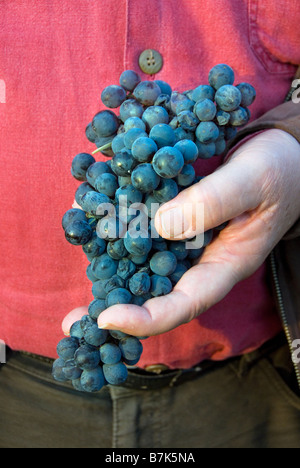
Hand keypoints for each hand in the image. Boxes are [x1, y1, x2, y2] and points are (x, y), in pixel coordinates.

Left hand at [63, 129, 299, 337]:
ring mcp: (185, 238)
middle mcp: (198, 258)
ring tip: (74, 241)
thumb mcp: (252, 181)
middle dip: (114, 303)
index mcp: (224, 265)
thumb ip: (211, 203)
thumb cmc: (279, 170)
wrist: (283, 155)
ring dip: (107, 259)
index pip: (185, 304)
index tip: (108, 318)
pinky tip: (92, 207)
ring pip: (143, 259)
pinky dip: (118, 220)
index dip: (147, 318)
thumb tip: (158, 225)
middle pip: (154, 292)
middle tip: (72, 319)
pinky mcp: (175, 215)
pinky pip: (143, 224)